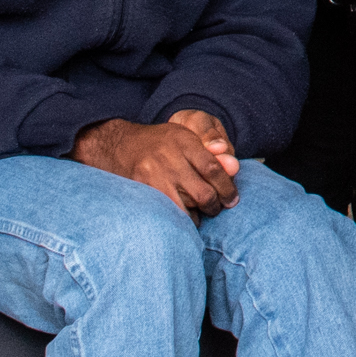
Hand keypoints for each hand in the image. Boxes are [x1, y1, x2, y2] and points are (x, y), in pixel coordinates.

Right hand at [75, 115, 237, 212]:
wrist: (120, 146)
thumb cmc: (162, 143)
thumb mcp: (187, 136)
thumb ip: (213, 151)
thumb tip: (235, 168)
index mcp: (184, 141)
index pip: (214, 169)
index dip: (228, 187)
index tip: (233, 199)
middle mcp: (168, 158)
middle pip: (203, 193)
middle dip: (215, 206)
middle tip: (217, 208)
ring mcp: (153, 176)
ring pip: (186, 209)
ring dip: (197, 216)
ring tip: (200, 214)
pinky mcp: (141, 191)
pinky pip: (168, 213)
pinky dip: (179, 220)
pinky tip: (182, 217)